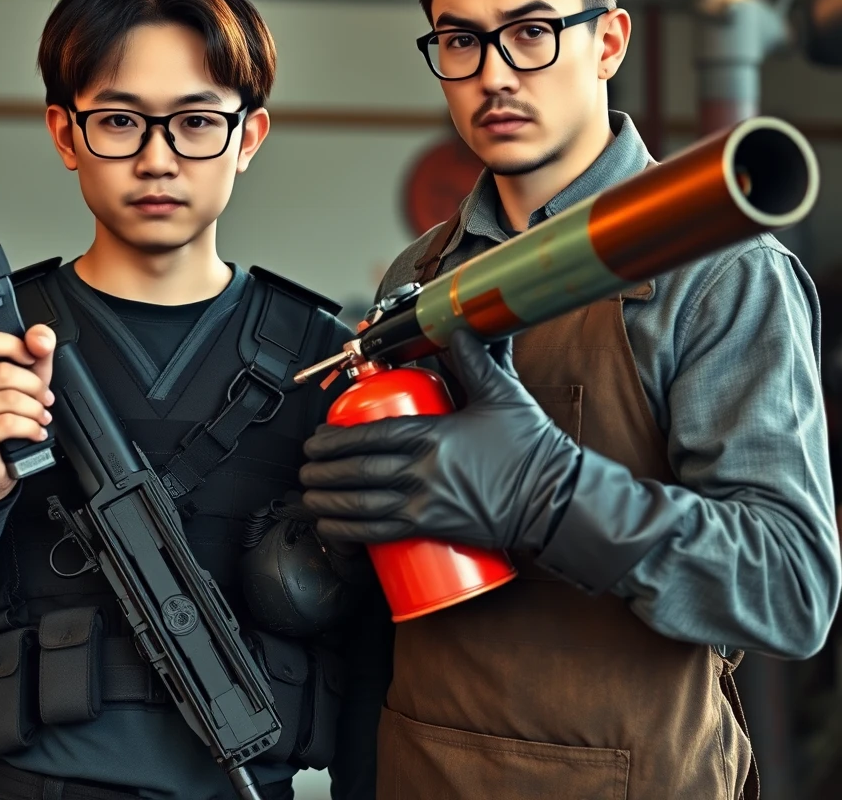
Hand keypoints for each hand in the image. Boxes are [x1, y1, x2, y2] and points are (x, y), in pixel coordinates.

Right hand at [0, 325, 55, 502]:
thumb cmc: (4, 421)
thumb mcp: (25, 380)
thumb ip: (36, 353)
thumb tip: (40, 338)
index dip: (14, 345)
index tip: (33, 358)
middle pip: (2, 371)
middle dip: (35, 385)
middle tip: (45, 398)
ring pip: (9, 398)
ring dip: (36, 409)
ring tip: (41, 416)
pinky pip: (8, 423)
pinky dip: (31, 427)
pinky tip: (35, 431)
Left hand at [299, 328, 580, 549]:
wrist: (557, 499)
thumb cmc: (531, 449)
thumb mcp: (503, 395)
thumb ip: (476, 360)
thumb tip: (456, 328)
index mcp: (435, 434)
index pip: (371, 434)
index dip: (336, 437)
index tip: (317, 438)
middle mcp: (424, 470)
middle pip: (358, 470)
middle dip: (323, 469)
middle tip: (305, 466)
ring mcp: (427, 503)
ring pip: (362, 504)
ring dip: (327, 500)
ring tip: (309, 495)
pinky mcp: (433, 529)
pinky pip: (380, 533)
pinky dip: (349, 532)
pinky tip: (331, 527)